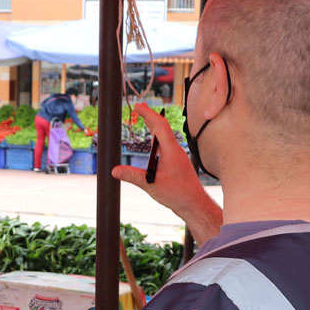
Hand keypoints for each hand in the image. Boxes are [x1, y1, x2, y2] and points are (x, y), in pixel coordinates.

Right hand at [111, 104, 217, 238]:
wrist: (194, 204)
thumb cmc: (177, 194)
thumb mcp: (151, 185)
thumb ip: (133, 176)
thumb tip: (114, 171)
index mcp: (171, 151)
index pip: (160, 126)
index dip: (148, 114)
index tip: (138, 106)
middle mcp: (176, 150)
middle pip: (162, 128)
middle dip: (150, 116)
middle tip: (138, 108)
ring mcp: (177, 156)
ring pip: (165, 136)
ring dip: (154, 126)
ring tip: (145, 119)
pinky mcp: (177, 162)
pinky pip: (167, 145)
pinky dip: (158, 138)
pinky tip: (154, 142)